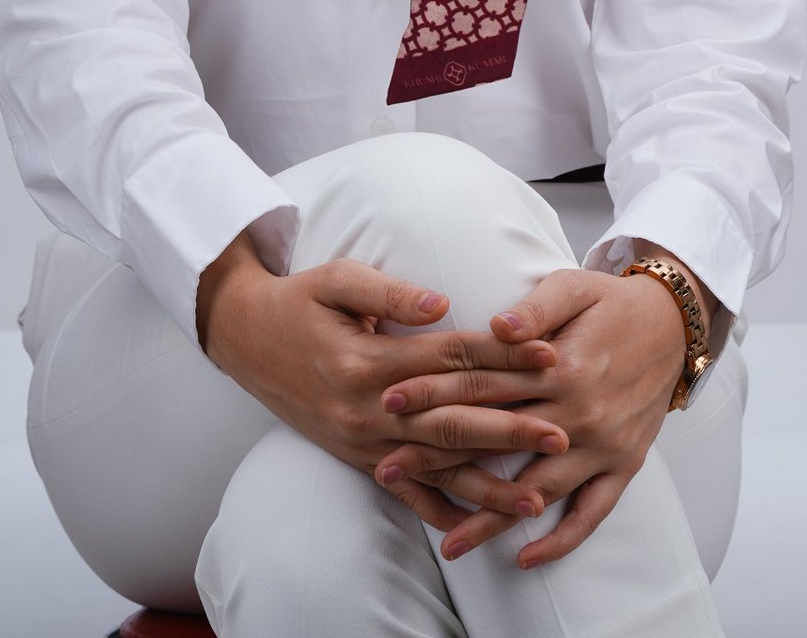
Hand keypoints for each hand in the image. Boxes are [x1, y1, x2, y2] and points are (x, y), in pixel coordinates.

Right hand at [200, 246, 572, 536]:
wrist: (243, 337)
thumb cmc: (296, 301)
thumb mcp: (335, 280)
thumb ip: (388, 293)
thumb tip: (441, 303)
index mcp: (367, 361)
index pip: (450, 358)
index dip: (502, 356)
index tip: (548, 356)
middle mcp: (368, 410)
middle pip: (453, 420)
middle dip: (511, 428)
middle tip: (562, 433)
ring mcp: (362, 441)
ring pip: (436, 466)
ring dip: (488, 483)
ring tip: (537, 495)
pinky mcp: (357, 457)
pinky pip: (404, 490)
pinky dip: (440, 509)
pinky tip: (475, 525)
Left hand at [373, 266, 688, 568]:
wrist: (674, 326)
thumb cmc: (610, 302)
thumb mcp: (572, 287)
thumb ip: (534, 309)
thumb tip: (496, 327)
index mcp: (560, 366)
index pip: (483, 383)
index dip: (433, 393)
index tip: (389, 402)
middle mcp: (578, 412)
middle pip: (497, 440)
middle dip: (439, 457)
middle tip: (387, 472)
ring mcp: (602, 445)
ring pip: (538, 489)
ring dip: (490, 517)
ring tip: (446, 541)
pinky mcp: (624, 465)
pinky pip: (592, 513)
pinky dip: (561, 540)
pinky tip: (524, 556)